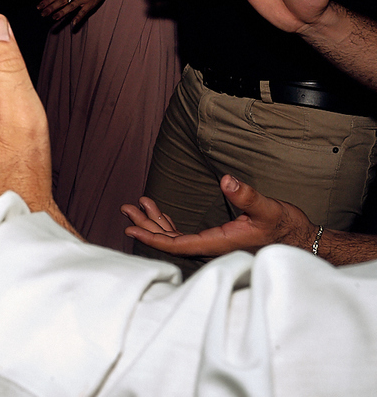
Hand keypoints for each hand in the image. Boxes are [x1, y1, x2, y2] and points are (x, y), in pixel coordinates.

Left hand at [36, 0, 118, 24]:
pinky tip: (73, 24)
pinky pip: (83, 12)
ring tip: (54, 18)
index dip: (47, 0)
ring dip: (62, 13)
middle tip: (43, 14)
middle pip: (62, 1)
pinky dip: (78, 17)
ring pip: (71, 7)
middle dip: (51, 8)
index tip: (39, 6)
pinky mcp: (91, 4)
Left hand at [122, 175, 315, 257]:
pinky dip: (169, 224)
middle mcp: (213, 247)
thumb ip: (247, 196)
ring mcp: (214, 244)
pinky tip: (158, 213)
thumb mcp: (268, 208)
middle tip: (126, 209)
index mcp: (220, 243)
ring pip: (176, 237)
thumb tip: (226, 180)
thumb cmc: (286, 226)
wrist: (302, 238)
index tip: (132, 229)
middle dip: (147, 225)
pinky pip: (186, 235)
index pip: (179, 245)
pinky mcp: (217, 238)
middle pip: (171, 241)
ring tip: (135, 206)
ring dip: (155, 222)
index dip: (154, 237)